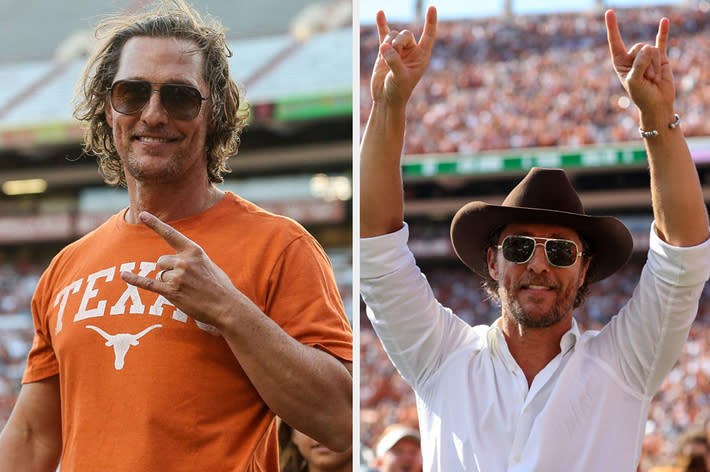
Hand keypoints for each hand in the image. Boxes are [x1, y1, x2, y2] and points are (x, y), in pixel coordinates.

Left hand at [121, 211, 240, 329]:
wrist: (226, 306)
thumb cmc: (219, 287)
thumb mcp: (208, 264)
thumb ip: (191, 259)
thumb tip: (175, 263)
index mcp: (194, 251)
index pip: (171, 234)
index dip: (155, 224)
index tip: (142, 214)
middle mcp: (184, 261)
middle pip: (161, 261)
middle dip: (168, 271)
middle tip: (186, 282)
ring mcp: (177, 276)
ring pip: (160, 275)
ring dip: (168, 283)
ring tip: (186, 291)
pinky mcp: (171, 291)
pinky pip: (148, 283)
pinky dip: (135, 280)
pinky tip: (124, 275)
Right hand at [370, 6, 436, 107]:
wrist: (386, 99)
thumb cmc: (398, 91)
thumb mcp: (399, 77)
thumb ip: (394, 61)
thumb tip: (384, 46)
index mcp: (421, 56)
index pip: (429, 35)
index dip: (431, 22)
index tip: (432, 8)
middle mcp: (411, 51)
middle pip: (405, 34)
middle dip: (397, 41)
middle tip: (392, 50)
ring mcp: (397, 50)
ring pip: (392, 36)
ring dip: (387, 43)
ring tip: (384, 57)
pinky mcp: (385, 51)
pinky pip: (383, 34)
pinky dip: (381, 24)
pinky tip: (380, 13)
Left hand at [605, 9, 674, 119]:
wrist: (658, 104)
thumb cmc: (641, 95)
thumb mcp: (635, 81)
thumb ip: (639, 64)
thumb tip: (648, 47)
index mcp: (620, 62)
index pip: (615, 42)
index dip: (612, 27)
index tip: (609, 11)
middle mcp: (632, 57)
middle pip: (639, 48)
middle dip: (645, 64)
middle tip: (647, 79)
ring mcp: (646, 56)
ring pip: (652, 50)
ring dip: (654, 66)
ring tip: (653, 78)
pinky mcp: (660, 56)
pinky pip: (662, 41)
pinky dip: (663, 31)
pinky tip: (664, 21)